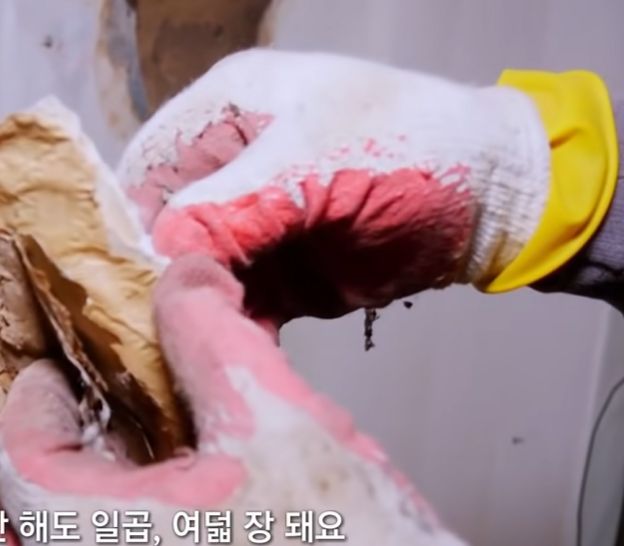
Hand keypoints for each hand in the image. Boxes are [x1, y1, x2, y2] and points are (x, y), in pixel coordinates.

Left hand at [0, 255, 492, 545]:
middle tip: (59, 423)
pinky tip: (134, 544)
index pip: (15, 457)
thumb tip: (185, 278)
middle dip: (19, 461)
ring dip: (39, 521)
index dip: (31, 403)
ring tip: (95, 477)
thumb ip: (212, 336)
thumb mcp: (281, 424)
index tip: (56, 379)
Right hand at [117, 49, 548, 322]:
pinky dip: (229, 331)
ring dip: (189, 311)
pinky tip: (225, 358)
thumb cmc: (417, 147)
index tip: (123, 279)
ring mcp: (255, 222)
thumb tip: (158, 254)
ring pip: (194, 272)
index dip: (131, 218)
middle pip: (162, 225)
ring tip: (182, 353)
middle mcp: (231, 165)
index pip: (147, 164)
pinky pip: (236, 305)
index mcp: (228, 109)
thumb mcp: (316, 165)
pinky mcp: (281, 273)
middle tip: (147, 331)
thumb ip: (232, 207)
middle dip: (155, 276)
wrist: (499, 200)